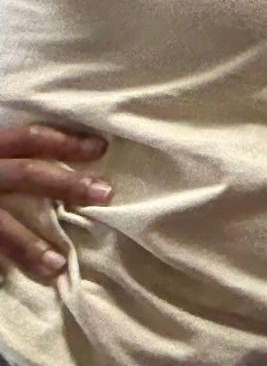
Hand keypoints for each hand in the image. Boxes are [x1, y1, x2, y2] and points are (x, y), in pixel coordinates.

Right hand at [0, 124, 109, 277]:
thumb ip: (5, 155)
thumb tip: (51, 161)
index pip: (25, 138)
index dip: (63, 140)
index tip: (101, 147)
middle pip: (24, 174)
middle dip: (65, 184)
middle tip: (105, 193)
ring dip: (28, 246)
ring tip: (56, 265)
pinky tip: (3, 279)